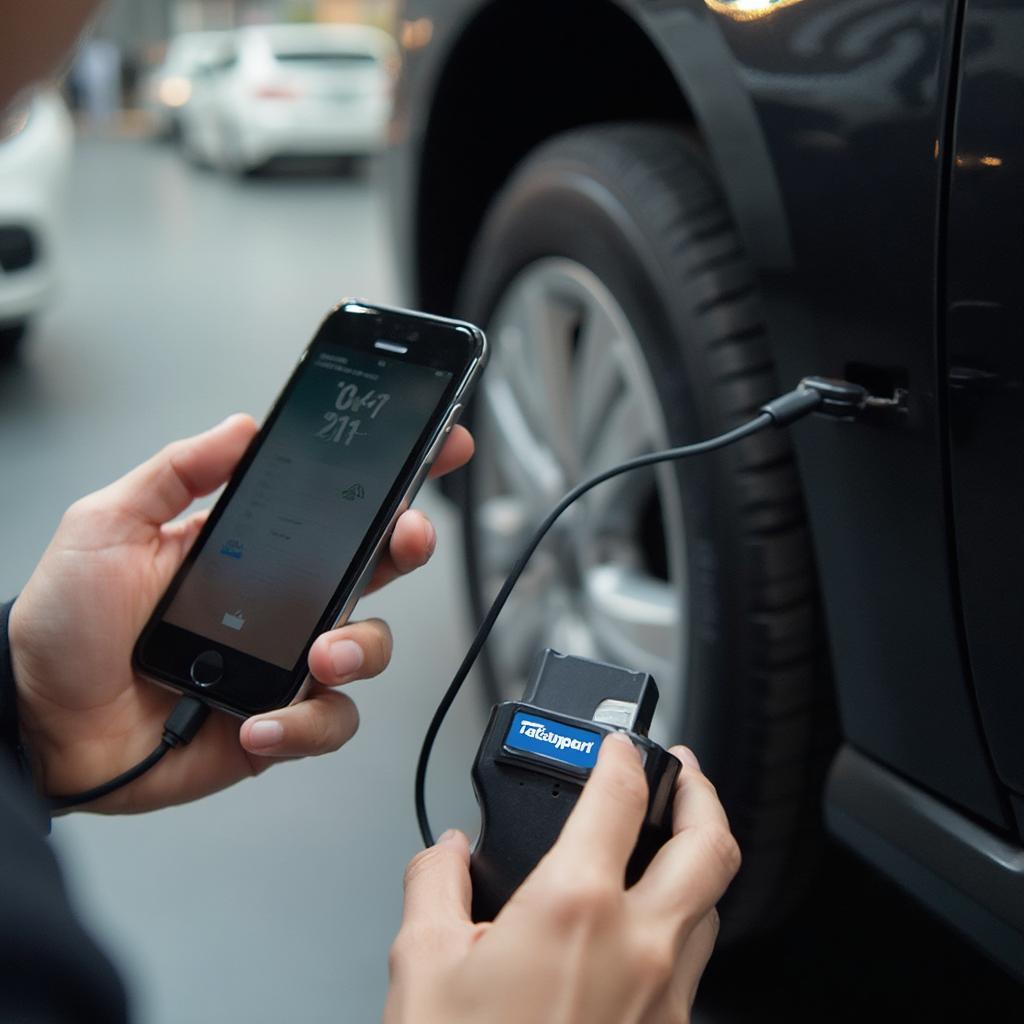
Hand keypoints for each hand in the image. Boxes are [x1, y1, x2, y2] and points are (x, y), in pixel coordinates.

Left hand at [9, 413, 473, 812]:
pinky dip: (303, 726)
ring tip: (316, 657)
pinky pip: (328, 724)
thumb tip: (239, 427)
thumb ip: (173, 472)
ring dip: (358, 648)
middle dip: (407, 545)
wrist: (39, 723)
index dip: (393, 477)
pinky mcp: (279, 725)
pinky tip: (258, 722)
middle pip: (375, 569)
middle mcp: (282, 605)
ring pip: (368, 649)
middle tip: (405, 537)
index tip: (434, 447)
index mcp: (254, 551)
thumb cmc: (66, 627)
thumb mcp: (108, 526)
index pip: (336, 506)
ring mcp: (285, 666)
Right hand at [385, 738, 738, 1023]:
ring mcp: (665, 1000)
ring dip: (698, 864)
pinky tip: (642, 934)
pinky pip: (695, 967)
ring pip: (713, 908)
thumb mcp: (419, 966)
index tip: (616, 743)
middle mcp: (640, 946)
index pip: (619, 796)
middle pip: (712, 846)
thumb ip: (434, 886)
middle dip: (705, 794)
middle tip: (685, 773)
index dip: (621, 754)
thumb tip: (445, 856)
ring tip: (668, 846)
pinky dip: (682, 928)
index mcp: (576, 907)